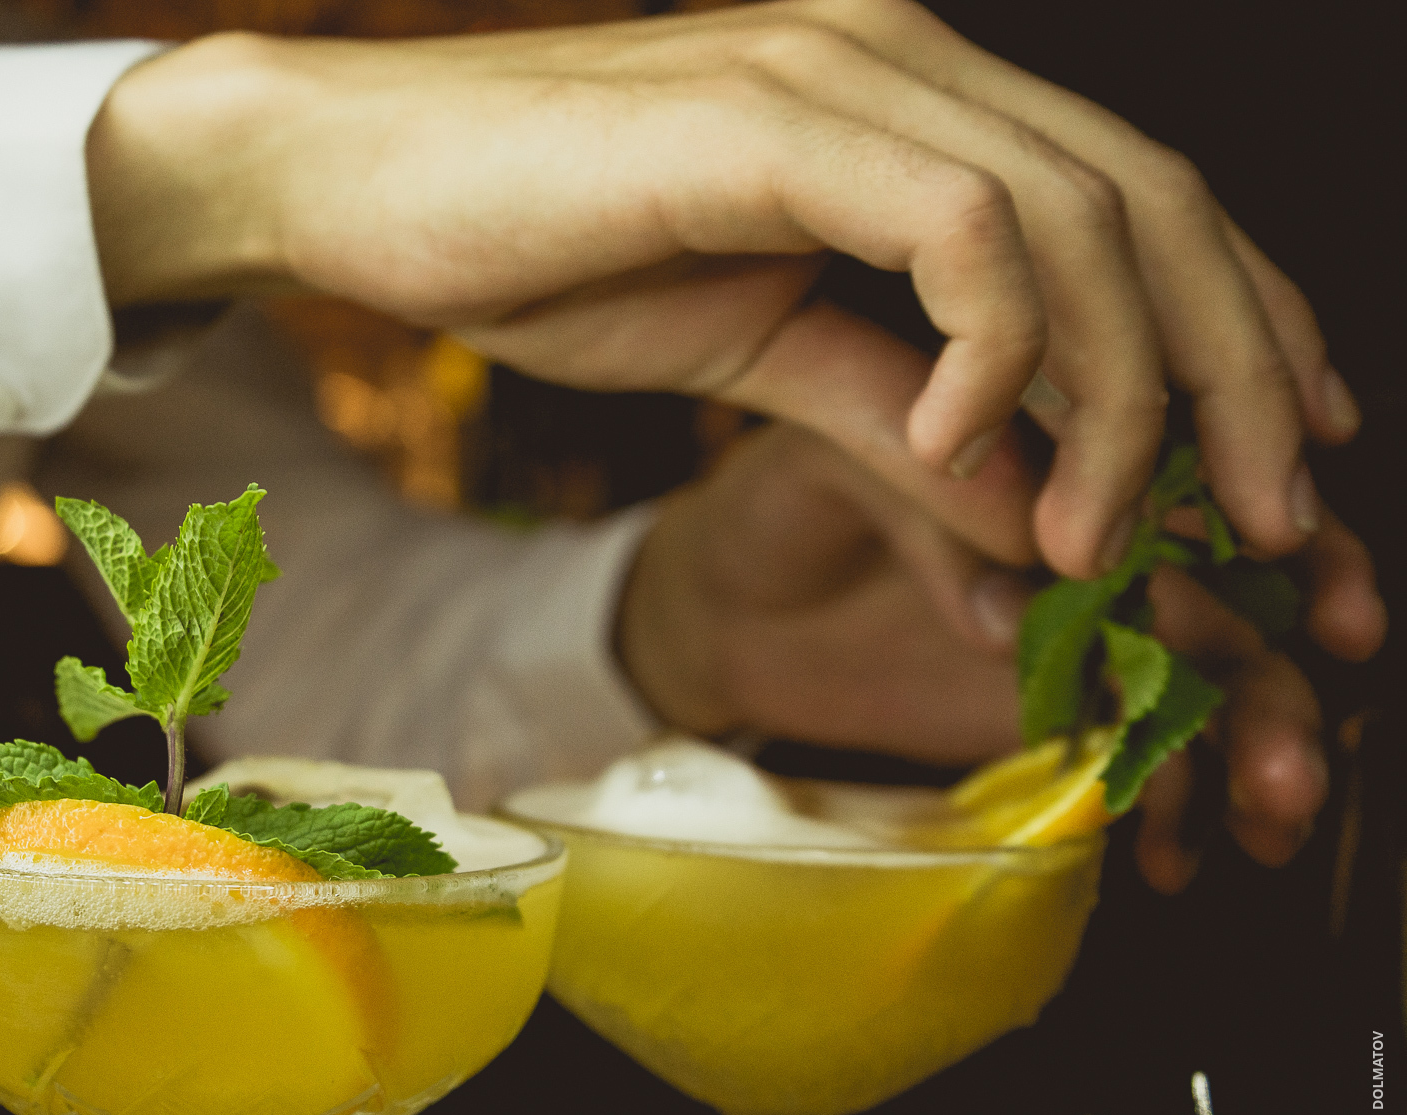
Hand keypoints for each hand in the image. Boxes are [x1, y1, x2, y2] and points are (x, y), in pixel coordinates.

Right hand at [85, 0, 1376, 598]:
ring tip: (1108, 535)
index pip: (1135, 203)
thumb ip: (892, 418)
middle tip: (1264, 523)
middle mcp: (903, 59)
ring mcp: (839, 72)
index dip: (1236, 326)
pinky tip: (955, 448)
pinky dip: (991, 350)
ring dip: (1124, 392)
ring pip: (1078, 216)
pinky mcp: (766, 115)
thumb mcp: (752, 353)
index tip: (1277, 453)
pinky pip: (950, 227)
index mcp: (910, 104)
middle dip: (1234, 374)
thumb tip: (1029, 511)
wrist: (357, 184)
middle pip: (1153, 201)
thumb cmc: (538, 249)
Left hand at [617, 421, 1351, 892]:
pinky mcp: (1056, 709)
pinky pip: (1141, 757)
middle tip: (1290, 751)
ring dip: (1257, 747)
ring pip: (1213, 683)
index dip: (1276, 515)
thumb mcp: (832, 468)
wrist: (718, 607)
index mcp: (1070, 434)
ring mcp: (1091, 626)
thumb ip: (933, 514)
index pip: (1207, 462)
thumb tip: (1015, 598)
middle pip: (1240, 589)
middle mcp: (1104, 527)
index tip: (1303, 581)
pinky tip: (1175, 852)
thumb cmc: (771, 505)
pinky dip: (1173, 808)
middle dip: (1281, 671)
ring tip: (1266, 811)